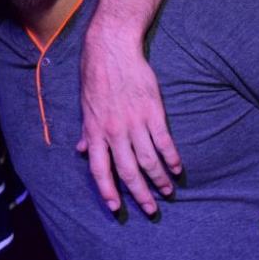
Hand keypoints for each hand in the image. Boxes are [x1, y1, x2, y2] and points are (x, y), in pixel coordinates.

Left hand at [79, 25, 181, 216]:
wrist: (112, 49)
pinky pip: (164, 141)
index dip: (107, 190)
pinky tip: (178, 168)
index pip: (99, 169)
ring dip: (160, 180)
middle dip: (140, 194)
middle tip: (152, 210)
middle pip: (128, 171)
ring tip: (168, 192)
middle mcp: (114, 131)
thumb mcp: (85, 106)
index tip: (115, 207)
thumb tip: (80, 151)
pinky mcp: (153, 111)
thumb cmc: (95, 76)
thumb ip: (86, 132)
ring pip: (149, 160)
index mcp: (95, 131)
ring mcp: (134, 122)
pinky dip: (172, 157)